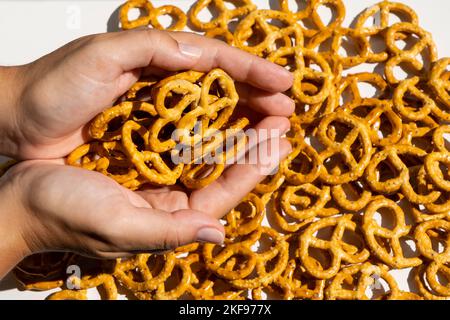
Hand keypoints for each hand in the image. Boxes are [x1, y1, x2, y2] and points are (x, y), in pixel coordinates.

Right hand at [0, 133, 289, 277]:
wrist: (22, 198)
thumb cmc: (64, 214)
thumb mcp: (118, 227)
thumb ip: (169, 232)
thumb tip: (216, 235)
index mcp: (171, 220)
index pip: (224, 193)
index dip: (254, 167)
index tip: (279, 140)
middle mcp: (172, 202)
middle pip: (223, 171)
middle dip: (253, 145)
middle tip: (281, 117)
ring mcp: (159, 180)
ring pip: (208, 153)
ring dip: (235, 130)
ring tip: (262, 108)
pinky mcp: (144, 162)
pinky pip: (183, 141)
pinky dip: (204, 124)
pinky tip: (220, 107)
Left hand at [1, 29, 293, 158]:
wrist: (17, 121)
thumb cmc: (54, 86)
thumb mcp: (103, 55)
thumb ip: (155, 49)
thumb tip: (209, 55)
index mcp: (159, 57)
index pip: (217, 60)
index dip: (253, 70)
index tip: (285, 84)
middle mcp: (164, 82)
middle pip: (222, 86)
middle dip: (258, 96)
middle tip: (288, 110)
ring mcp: (158, 111)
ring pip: (212, 112)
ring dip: (245, 119)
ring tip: (273, 127)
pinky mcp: (149, 137)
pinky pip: (192, 137)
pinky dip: (217, 140)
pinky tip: (236, 146)